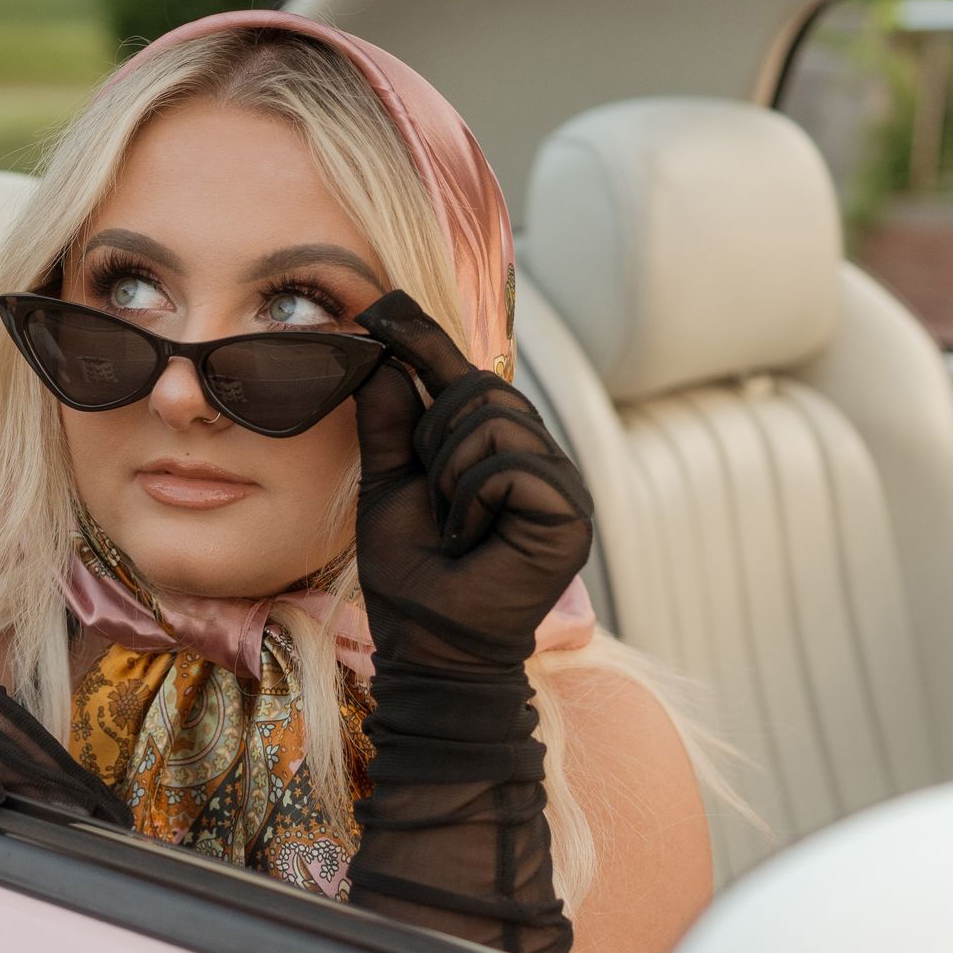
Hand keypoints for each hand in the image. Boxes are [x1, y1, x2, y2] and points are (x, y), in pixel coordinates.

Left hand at [353, 292, 592, 678]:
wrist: (428, 646)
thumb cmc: (413, 576)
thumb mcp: (389, 482)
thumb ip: (390, 420)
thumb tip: (382, 353)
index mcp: (501, 451)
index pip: (465, 379)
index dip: (426, 341)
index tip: (382, 306)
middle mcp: (539, 459)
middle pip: (480, 390)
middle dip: (434, 440)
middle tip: (434, 502)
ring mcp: (561, 484)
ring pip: (494, 420)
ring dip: (451, 474)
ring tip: (455, 525)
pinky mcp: (570, 512)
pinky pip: (510, 463)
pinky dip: (474, 498)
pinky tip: (475, 539)